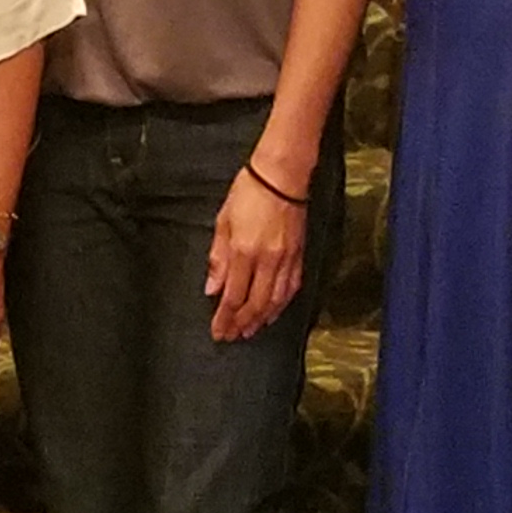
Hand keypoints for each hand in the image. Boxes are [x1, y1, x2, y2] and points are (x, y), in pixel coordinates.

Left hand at [206, 161, 308, 342]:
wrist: (282, 176)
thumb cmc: (249, 192)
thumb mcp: (223, 220)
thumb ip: (218, 257)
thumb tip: (212, 288)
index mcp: (244, 251)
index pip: (232, 296)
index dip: (224, 318)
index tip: (218, 331)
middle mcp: (267, 260)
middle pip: (255, 304)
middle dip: (242, 324)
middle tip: (232, 336)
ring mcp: (286, 260)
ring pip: (275, 301)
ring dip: (262, 319)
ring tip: (251, 330)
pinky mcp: (299, 255)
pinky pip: (291, 288)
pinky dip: (281, 305)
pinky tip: (274, 312)